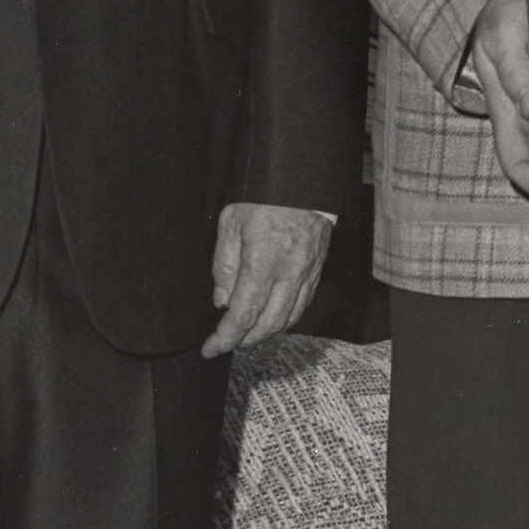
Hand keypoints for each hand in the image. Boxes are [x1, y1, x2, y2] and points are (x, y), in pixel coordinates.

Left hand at [204, 203, 332, 355]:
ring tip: (247, 336)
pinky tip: (272, 320)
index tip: (211, 349)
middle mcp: (289, 272)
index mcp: (263, 261)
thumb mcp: (230, 223)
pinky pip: (302, 305)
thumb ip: (224, 265)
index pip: (243, 314)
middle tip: (227, 344)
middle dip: (245, 341)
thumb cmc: (263, 195)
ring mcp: (307, 272)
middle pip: (267, 324)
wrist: (302, 179)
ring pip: (288, 319)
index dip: (225, 338)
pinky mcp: (317, 269)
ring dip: (265, 334)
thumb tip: (222, 301)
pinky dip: (285, 320)